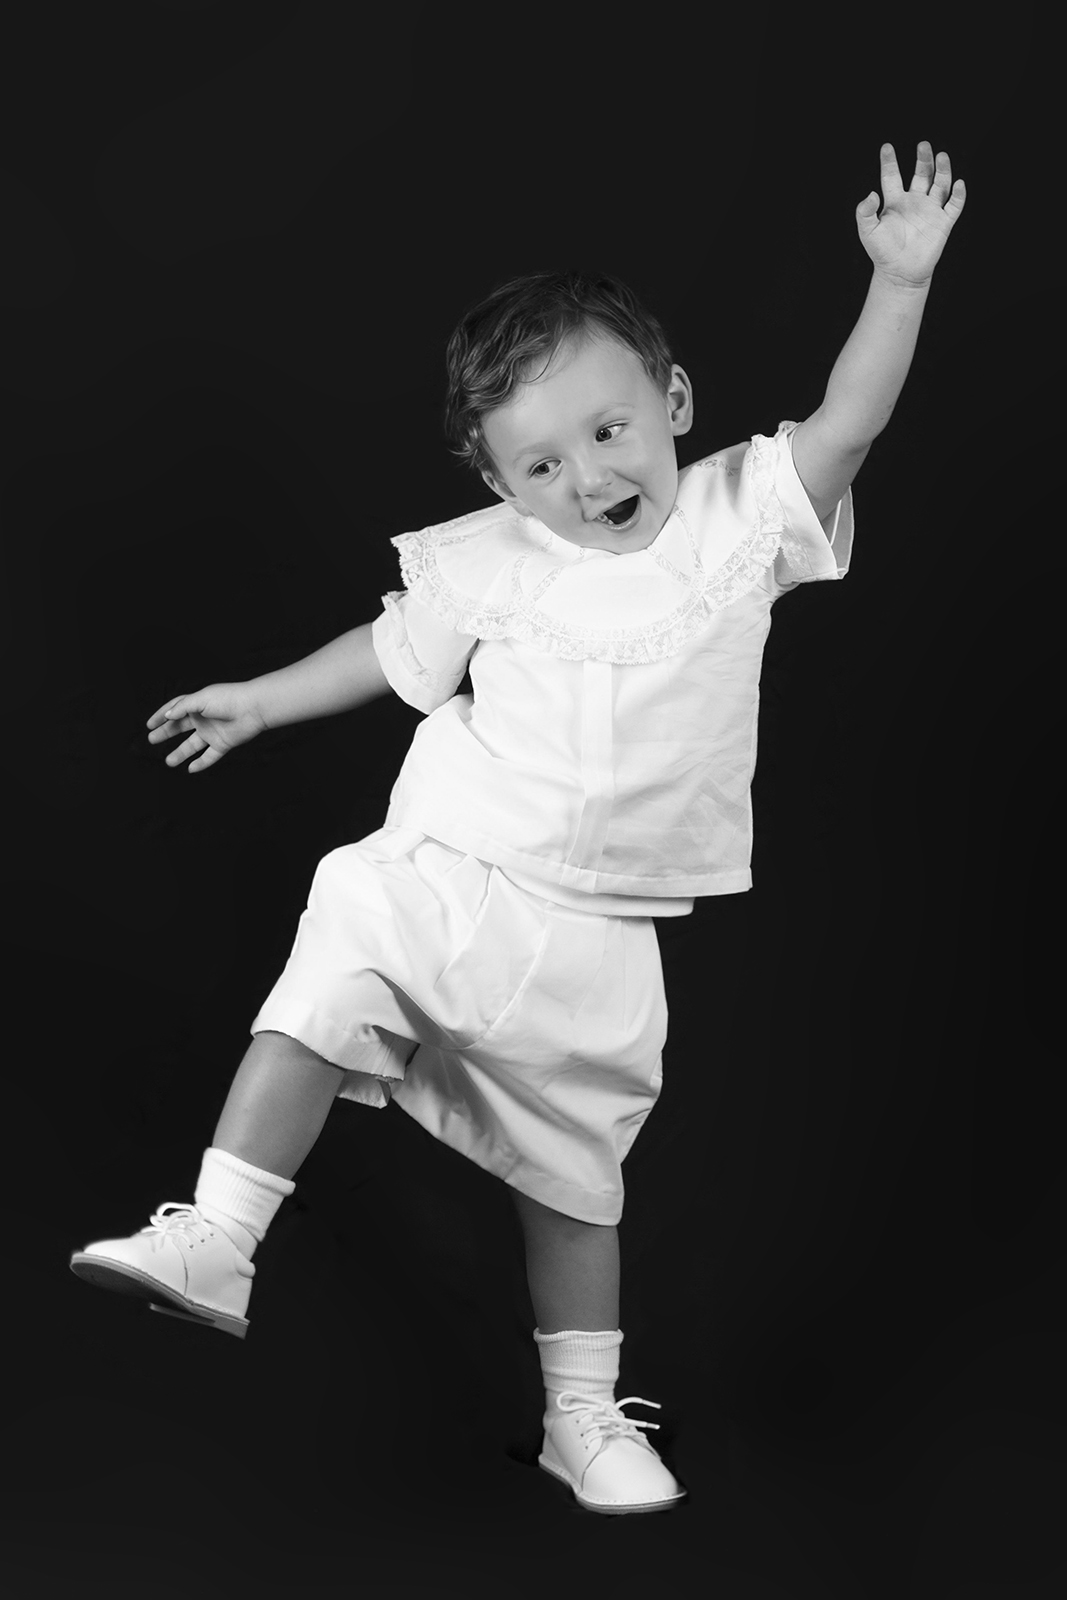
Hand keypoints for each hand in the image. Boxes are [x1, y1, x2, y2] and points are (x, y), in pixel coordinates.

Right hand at [147, 681, 267, 771]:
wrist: (253, 708)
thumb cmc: (228, 698)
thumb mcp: (200, 699)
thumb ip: (182, 707)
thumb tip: (167, 716)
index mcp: (196, 705)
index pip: (174, 710)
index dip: (161, 716)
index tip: (149, 724)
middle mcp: (203, 719)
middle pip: (180, 728)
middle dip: (166, 734)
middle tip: (152, 740)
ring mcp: (213, 732)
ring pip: (193, 745)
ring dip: (180, 753)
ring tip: (168, 762)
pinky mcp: (223, 743)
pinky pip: (210, 756)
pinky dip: (201, 763)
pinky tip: (191, 769)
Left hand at [856, 141, 965, 288]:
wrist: (899, 273)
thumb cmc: (882, 253)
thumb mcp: (867, 231)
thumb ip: (865, 211)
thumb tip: (871, 194)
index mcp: (894, 202)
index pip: (892, 176)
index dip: (890, 161)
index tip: (886, 147)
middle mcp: (914, 202)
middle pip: (921, 174)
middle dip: (923, 159)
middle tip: (923, 144)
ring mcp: (930, 211)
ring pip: (939, 184)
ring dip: (942, 170)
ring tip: (941, 156)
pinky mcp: (943, 223)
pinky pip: (954, 205)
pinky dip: (958, 194)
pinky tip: (958, 183)